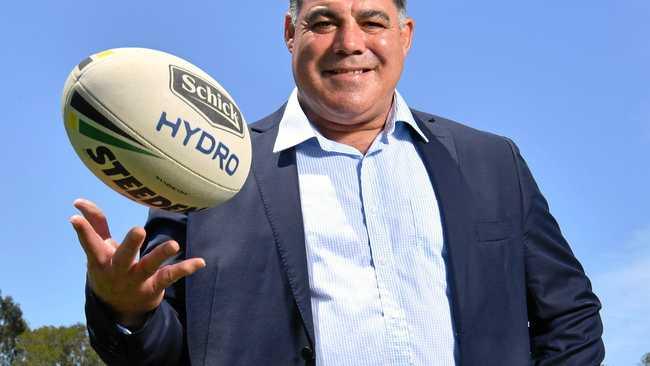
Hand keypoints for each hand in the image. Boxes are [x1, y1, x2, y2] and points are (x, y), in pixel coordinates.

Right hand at [70, 199, 205, 327]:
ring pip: (149, 267)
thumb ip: (95, 225)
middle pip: (124, 257)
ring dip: (161, 255)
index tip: (74, 217)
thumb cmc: (109, 269)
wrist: (119, 309)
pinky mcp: (154, 286)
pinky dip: (186, 269)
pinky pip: (170, 276)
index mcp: (101, 260)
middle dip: (130, 245)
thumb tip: (79, 201)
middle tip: (138, 230)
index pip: (91, 244)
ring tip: (174, 244)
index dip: (83, 231)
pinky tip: (200, 262)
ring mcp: (137, 280)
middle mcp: (119, 271)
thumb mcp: (99, 250)